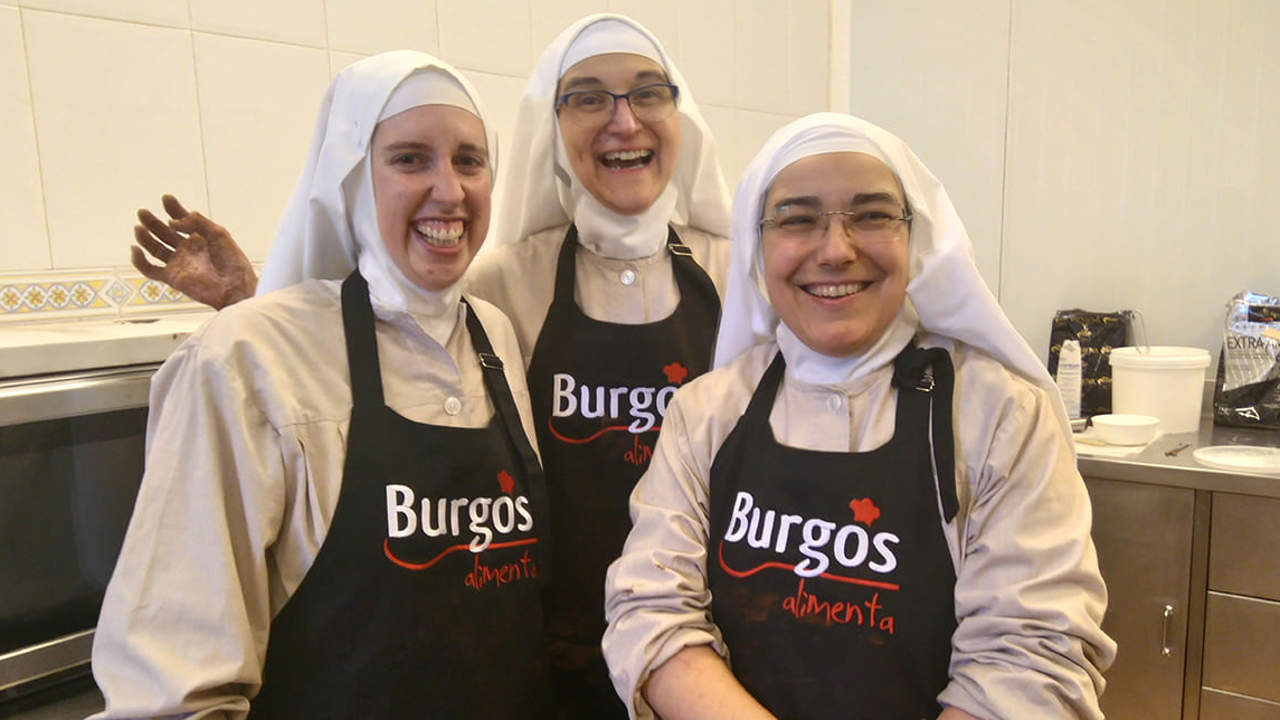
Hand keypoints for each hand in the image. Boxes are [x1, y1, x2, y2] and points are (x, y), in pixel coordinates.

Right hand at [130, 195, 256, 309]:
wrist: (236, 286)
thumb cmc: (232, 262)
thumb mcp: (218, 234)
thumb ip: (197, 222)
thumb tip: (173, 223)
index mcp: (199, 237)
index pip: (181, 220)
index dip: (173, 209)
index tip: (166, 199)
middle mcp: (186, 249)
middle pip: (164, 233)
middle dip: (153, 222)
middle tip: (142, 212)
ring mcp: (178, 263)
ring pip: (155, 249)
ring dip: (145, 238)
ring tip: (139, 226)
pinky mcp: (173, 277)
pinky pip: (150, 270)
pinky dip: (139, 261)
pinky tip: (135, 249)